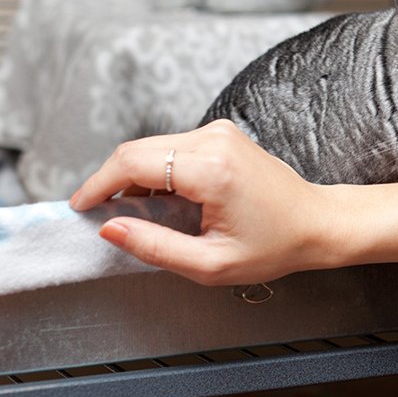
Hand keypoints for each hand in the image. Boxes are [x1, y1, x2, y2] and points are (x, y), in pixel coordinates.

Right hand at [70, 120, 344, 285]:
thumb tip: (110, 228)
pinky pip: (173, 147)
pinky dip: (157, 171)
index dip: (98, 184)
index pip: (132, 163)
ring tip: (140, 216)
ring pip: (153, 147)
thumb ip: (155, 247)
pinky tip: (163, 203)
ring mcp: (220, 132)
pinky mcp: (222, 135)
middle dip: (112, 181)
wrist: (317, 223)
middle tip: (103, 216)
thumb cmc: (275, 246)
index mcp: (212, 169)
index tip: (80, 207)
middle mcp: (215, 140)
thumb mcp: (211, 264)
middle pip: (138, 150)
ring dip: (135, 178)